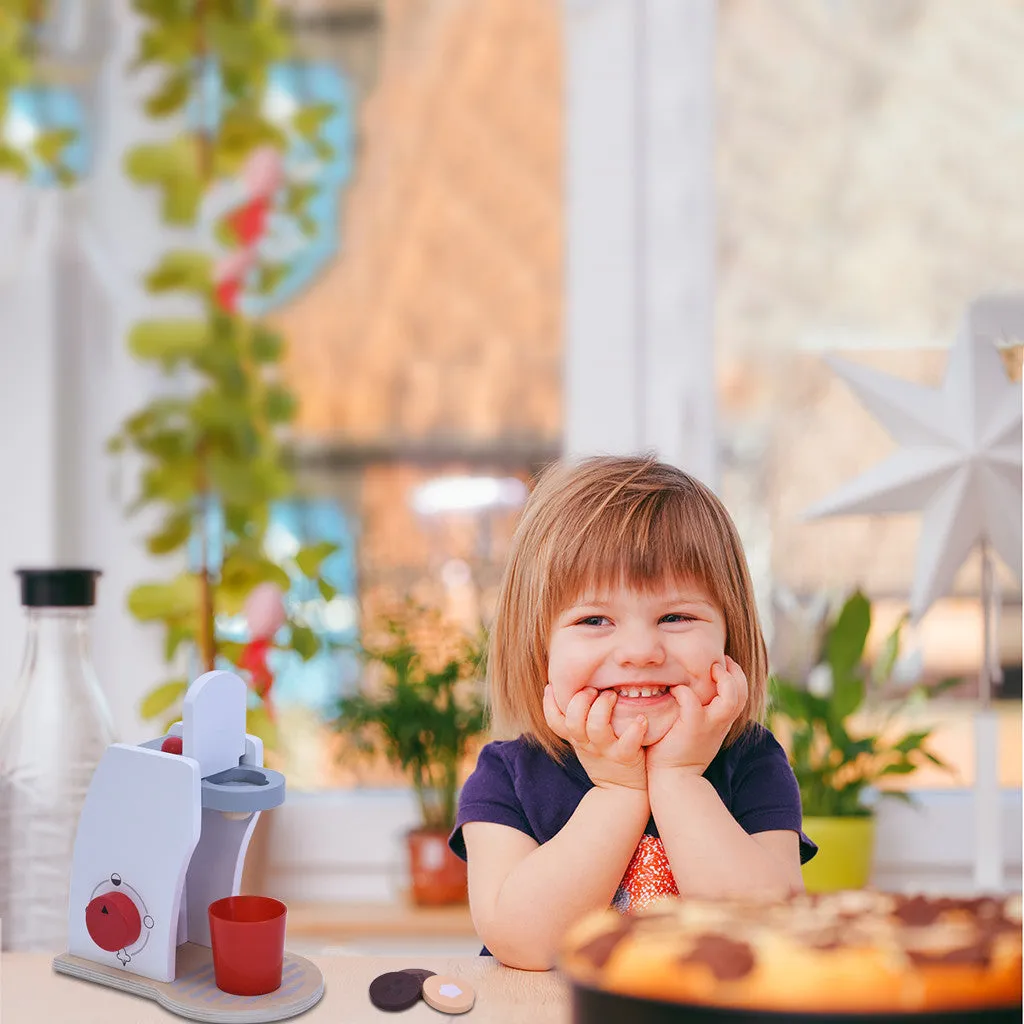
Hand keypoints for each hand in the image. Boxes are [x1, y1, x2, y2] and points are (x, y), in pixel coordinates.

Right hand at [543, 685, 647, 790]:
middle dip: (580, 700)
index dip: (549, 703)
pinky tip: (641, 719)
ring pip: (597, 728)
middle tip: (593, 689)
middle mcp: (587, 744)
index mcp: (576, 738)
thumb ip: (578, 720)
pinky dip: (635, 729)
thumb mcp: (584, 742)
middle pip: (573, 721)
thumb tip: (574, 687)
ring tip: (612, 695)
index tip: (552, 685)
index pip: (554, 721)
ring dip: (603, 707)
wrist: (622, 792)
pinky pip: (628, 743)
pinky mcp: (625, 757)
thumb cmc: (604, 758)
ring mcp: (606, 751)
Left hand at [645, 657, 747, 775]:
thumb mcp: (698, 730)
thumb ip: (701, 712)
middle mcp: (720, 722)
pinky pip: (692, 701)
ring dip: (723, 679)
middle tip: (719, 661)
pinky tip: (675, 690)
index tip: (723, 663)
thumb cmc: (680, 752)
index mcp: (723, 721)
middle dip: (734, 672)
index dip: (736, 675)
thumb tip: (690, 688)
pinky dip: (684, 691)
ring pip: (730, 697)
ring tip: (709, 670)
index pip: (741, 693)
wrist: (674, 780)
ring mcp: (709, 725)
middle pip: (742, 692)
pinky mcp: (692, 727)